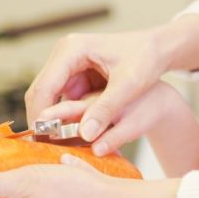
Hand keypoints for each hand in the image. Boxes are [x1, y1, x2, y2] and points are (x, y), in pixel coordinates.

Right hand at [25, 15, 198, 145]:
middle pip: (41, 92)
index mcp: (71, 50)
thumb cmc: (146, 59)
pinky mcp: (75, 73)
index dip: (40, 117)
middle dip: (43, 121)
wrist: (159, 48)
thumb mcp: (128, 85)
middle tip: (45, 149)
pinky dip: (66, 116)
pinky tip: (71, 135)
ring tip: (58, 146)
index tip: (43, 143)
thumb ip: (106, 109)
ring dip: (54, 120)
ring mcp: (68, 63)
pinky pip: (63, 97)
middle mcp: (64, 53)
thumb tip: (86, 134)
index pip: (44, 88)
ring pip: (50, 97)